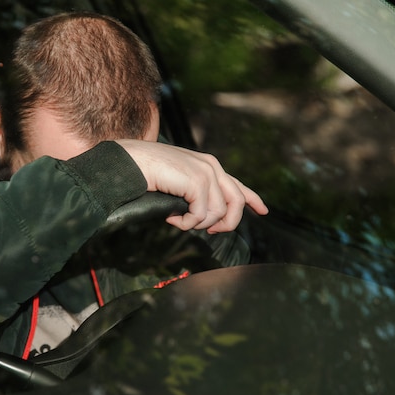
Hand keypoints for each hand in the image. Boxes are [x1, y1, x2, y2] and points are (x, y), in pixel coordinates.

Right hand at [115, 139, 267, 232]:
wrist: (132, 162)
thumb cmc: (148, 171)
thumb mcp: (178, 181)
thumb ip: (194, 192)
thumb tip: (204, 216)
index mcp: (209, 164)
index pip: (238, 185)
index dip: (253, 199)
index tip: (263, 211)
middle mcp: (212, 166)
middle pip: (236, 202)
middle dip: (227, 223)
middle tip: (211, 231)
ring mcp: (206, 173)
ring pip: (217, 213)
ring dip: (197, 224)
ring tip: (179, 220)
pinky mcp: (197, 182)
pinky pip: (200, 216)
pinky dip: (186, 224)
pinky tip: (172, 218)